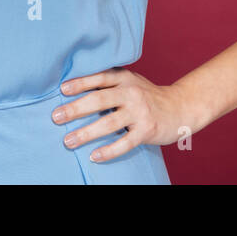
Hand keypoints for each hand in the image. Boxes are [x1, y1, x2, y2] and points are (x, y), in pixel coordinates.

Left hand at [52, 67, 192, 163]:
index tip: (61, 90)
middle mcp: (131, 93)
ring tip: (68, 141)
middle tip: (56, 117)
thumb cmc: (147, 95)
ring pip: (108, 123)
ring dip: (86, 133)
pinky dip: (109, 151)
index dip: (80, 83)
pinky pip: (125, 143)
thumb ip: (109, 82)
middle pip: (99, 100)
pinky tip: (94, 156)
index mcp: (124, 78)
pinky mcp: (147, 130)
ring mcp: (140, 112)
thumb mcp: (130, 81)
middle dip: (75, 109)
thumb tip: (74, 86)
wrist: (180, 107)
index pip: (99, 78)